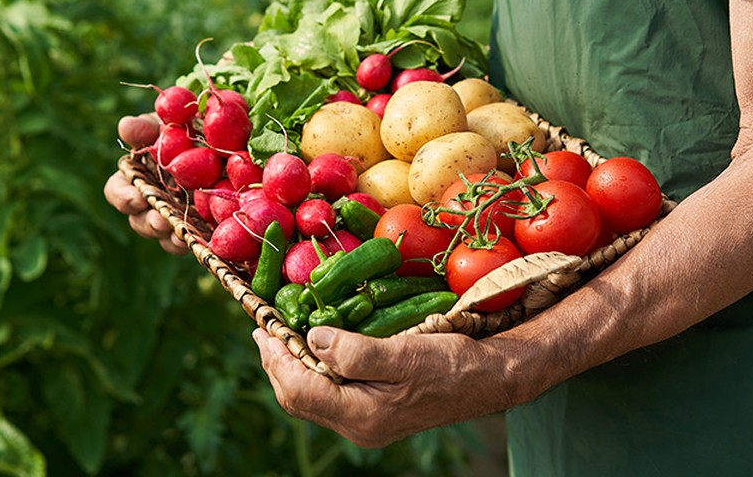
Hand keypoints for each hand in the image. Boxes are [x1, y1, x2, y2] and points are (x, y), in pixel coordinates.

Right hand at [103, 113, 187, 254]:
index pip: (117, 190)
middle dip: (148, 222)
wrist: (228, 135)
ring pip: (163, 234)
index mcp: (138, 174)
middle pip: (138, 220)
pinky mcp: (199, 225)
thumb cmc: (189, 126)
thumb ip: (148, 126)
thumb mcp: (170, 122)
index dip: (123, 196)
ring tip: (179, 233)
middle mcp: (153, 199)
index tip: (138, 197)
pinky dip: (193, 242)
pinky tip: (201, 240)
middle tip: (161, 220)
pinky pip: (191, 241)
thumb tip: (125, 127)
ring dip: (169, 235)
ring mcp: (176, 215)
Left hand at [253, 326, 516, 447]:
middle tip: (265, 329)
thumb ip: (355, 351)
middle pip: (298, 398)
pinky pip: (329, 393)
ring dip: (292, 366)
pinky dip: (313, 369)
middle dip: (276, 363)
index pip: (299, 390)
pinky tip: (314, 347)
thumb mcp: (404, 353)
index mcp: (362, 416)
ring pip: (310, 397)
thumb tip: (312, 339)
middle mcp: (359, 426)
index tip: (262, 328)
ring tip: (282, 335)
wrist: (490, 379)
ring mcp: (365, 421)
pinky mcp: (373, 411)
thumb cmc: (452, 364)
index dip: (275, 358)